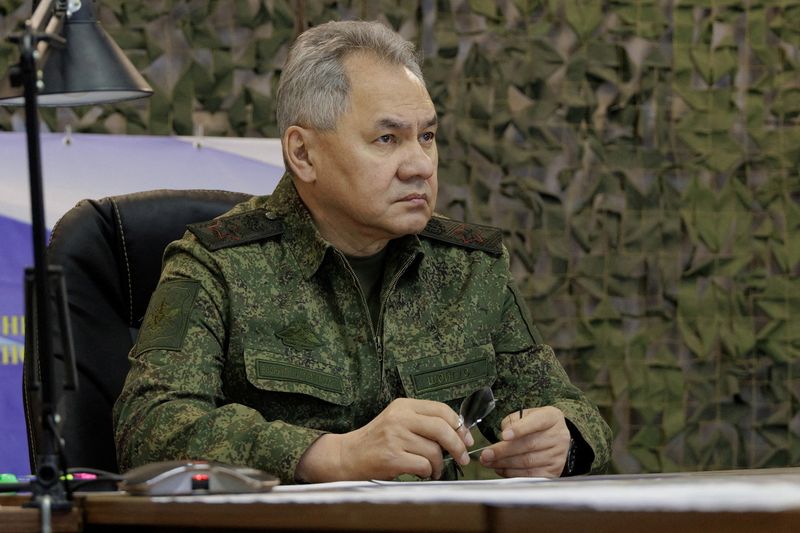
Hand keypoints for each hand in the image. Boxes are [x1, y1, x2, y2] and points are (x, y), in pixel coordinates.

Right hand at [296, 398, 473, 481]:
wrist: (347, 455)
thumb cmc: (377, 440)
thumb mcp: (398, 421)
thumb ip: (423, 422)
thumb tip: (459, 432)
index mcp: (403, 406)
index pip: (441, 409)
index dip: (459, 426)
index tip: (466, 439)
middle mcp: (399, 418)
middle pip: (442, 428)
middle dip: (457, 446)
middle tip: (462, 458)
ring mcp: (394, 437)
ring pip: (434, 451)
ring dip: (438, 465)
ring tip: (433, 469)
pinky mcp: (391, 457)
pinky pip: (423, 465)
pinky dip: (428, 472)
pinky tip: (422, 473)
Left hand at [479, 406, 569, 477]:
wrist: (557, 438)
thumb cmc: (537, 426)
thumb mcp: (528, 415)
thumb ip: (514, 421)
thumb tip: (503, 437)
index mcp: (551, 418)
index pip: (535, 422)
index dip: (518, 430)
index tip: (503, 435)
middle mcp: (558, 436)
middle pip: (528, 445)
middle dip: (503, 451)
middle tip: (486, 454)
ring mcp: (558, 455)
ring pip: (528, 462)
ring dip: (504, 464)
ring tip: (489, 462)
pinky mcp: (554, 471)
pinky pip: (531, 475)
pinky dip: (513, 474)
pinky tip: (501, 469)